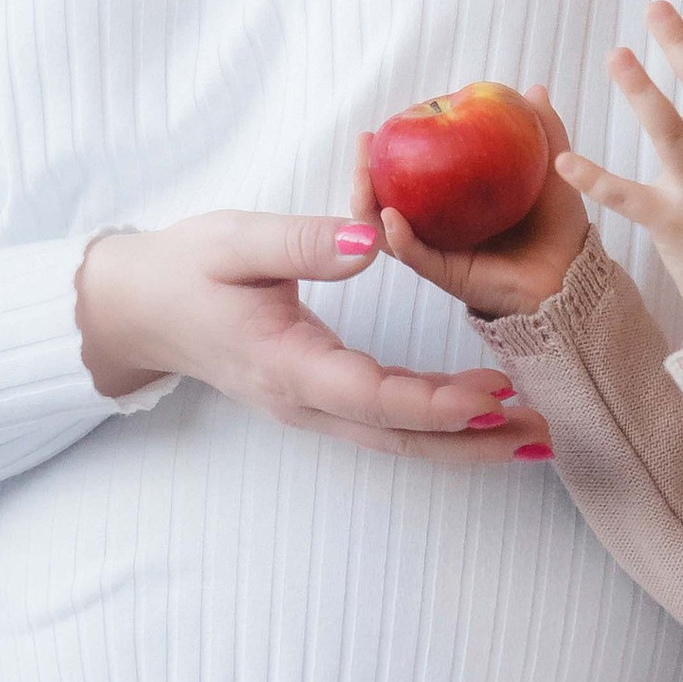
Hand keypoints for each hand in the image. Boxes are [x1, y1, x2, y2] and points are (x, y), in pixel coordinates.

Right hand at [75, 216, 545, 463]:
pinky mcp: (318, 399)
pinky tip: (481, 416)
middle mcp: (305, 402)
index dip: (438, 401)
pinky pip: (386, 424)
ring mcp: (311, 408)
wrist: (138, 309)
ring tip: (534, 438)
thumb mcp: (234, 240)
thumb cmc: (184, 268)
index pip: (374, 395)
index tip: (496, 393)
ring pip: (399, 440)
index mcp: (288, 366)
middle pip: (401, 438)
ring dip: (466, 442)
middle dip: (475, 440)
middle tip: (544, 435)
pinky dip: (438, 425)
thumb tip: (372, 238)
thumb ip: (302, 242)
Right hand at [354, 95, 590, 322]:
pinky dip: (398, 237)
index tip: (382, 124)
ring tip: (361, 177)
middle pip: (389, 198)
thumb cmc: (560, 225)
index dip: (393, 150)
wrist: (574, 274)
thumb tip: (534, 89)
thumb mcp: (551, 169)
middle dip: (366, 172)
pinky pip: (414, 255)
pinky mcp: (447, 274)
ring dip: (367, 203)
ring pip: (388, 229)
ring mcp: (441, 249)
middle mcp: (443, 225)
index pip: (414, 173)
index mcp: (459, 201)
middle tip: (363, 143)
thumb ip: (543, 131)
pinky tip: (391, 216)